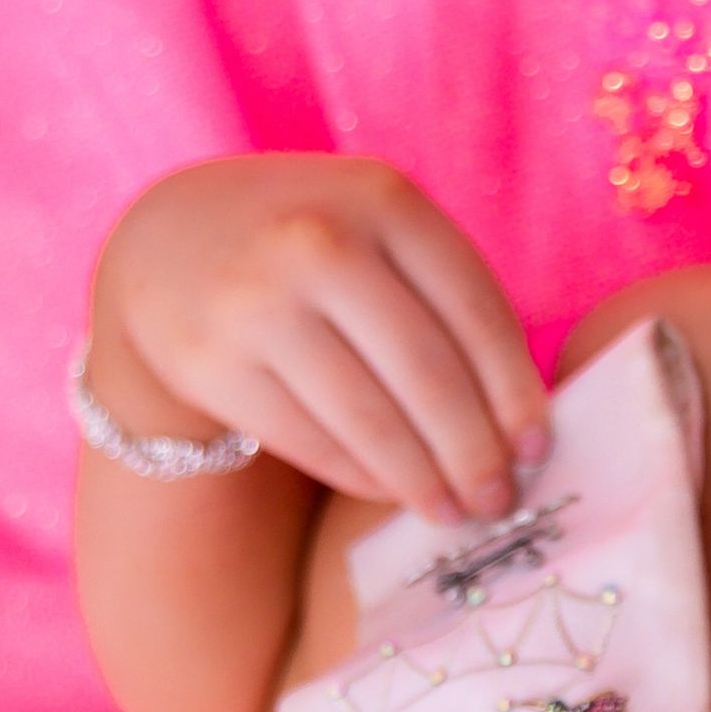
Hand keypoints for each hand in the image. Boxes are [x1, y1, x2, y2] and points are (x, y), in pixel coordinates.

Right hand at [88, 155, 548, 519]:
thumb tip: (526, 425)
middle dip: (475, 452)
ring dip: (424, 480)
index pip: (475, 312)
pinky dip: (364, 476)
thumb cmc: (316, 246)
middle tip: (501, 500)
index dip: (514, 393)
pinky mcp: (213, 365)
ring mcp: (257, 304)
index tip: (539, 451)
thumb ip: (449, 298)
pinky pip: (312, 440)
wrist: (171, 241)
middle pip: (427, 374)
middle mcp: (317, 243)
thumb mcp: (380, 230)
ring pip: (369, 419)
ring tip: (456, 513)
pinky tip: (395, 492)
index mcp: (382, 199)